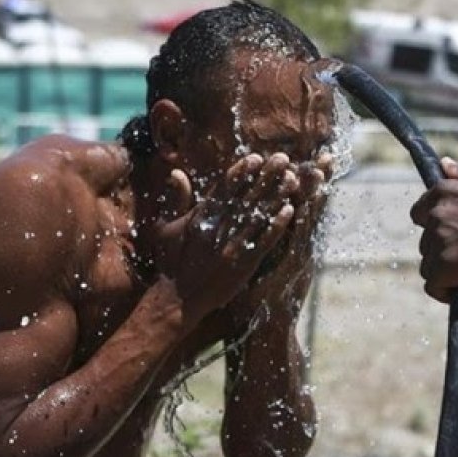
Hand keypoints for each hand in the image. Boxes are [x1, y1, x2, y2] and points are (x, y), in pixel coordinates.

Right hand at [154, 154, 299, 326]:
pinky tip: (290, 210)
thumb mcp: (164, 229)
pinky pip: (264, 241)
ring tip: (292, 179)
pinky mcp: (243, 263)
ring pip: (258, 216)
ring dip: (276, 196)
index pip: (224, 189)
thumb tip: (176, 172)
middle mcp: (217, 229)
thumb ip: (175, 200)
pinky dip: (277, 225)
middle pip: (246, 197)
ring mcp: (232, 246)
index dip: (241, 172)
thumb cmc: (171, 262)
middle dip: (265, 176)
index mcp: (199, 218)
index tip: (255, 157)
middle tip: (283, 159)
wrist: (179, 299)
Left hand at [227, 151, 332, 327]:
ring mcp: (299, 259)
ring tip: (320, 172)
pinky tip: (301, 207)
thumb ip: (265, 244)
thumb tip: (260, 224)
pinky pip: (295, 242)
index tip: (315, 159)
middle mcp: (300, 249)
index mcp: (292, 245)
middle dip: (318, 183)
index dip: (309, 184)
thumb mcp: (263, 268)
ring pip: (307, 222)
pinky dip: (299, 225)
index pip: (302, 206)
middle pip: (310, 208)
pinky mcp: (291, 271)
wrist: (268, 332)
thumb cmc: (259, 302)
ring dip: (313, 197)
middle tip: (327, 156)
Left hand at [410, 157, 457, 300]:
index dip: (434, 228)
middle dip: (444, 251)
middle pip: (426, 243)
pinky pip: (433, 285)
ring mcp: (439, 240)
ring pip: (429, 265)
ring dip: (447, 271)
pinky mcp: (445, 266)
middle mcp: (436, 214)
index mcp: (443, 192)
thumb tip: (444, 164)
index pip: (419, 214)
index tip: (453, 237)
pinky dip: (444, 291)